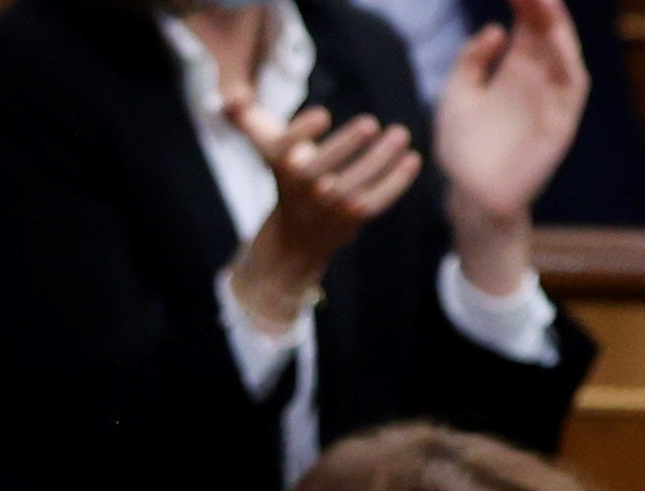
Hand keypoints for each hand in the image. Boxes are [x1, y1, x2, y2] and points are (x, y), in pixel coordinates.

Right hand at [225, 95, 420, 337]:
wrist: (295, 241)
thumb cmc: (287, 180)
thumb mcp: (267, 148)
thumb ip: (249, 118)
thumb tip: (232, 95)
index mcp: (283, 166)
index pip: (288, 149)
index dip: (304, 131)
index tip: (322, 115)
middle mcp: (305, 189)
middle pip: (326, 168)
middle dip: (348, 147)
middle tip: (371, 123)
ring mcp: (331, 207)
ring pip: (358, 183)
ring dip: (383, 159)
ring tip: (401, 133)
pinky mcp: (354, 220)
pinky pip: (378, 200)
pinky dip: (397, 182)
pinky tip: (412, 159)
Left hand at [434, 0, 586, 297]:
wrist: (470, 197)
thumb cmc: (462, 150)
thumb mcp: (456, 96)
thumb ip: (470, 61)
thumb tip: (494, 30)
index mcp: (513, 71)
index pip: (526, 25)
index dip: (523, 2)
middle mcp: (536, 80)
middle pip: (547, 31)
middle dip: (542, 5)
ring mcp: (551, 99)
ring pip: (564, 52)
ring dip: (558, 25)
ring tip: (546, 1)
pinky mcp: (561, 123)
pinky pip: (572, 87)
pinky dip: (567, 61)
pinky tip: (555, 38)